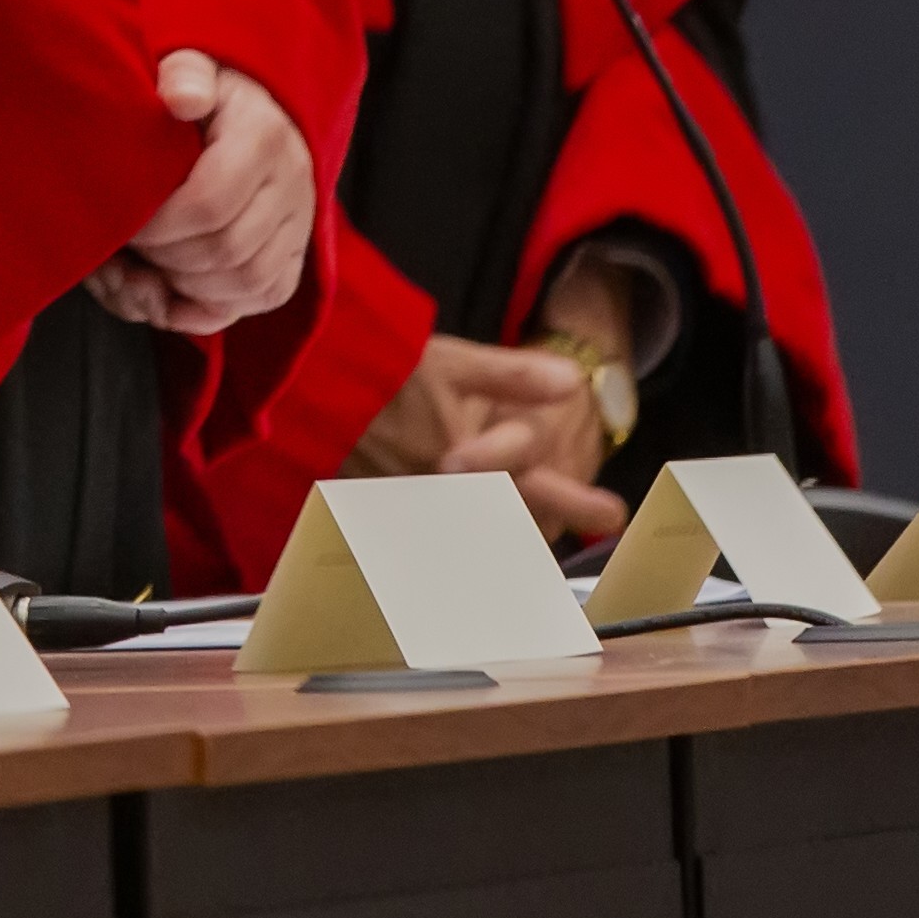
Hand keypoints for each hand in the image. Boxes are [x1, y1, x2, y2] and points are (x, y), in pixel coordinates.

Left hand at [89, 52, 311, 335]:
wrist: (252, 108)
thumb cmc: (205, 90)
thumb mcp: (192, 64)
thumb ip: (184, 75)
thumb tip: (179, 98)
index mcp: (264, 136)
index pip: (209, 203)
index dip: (157, 225)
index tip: (120, 219)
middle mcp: (292, 184)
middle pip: (226, 249)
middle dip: (165, 257)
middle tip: (127, 245)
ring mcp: (299, 223)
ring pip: (247, 282)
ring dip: (186, 286)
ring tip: (143, 268)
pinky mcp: (296, 254)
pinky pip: (264, 297)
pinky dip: (213, 305)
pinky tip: (171, 290)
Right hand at [348, 332, 626, 540]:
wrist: (304, 381)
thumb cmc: (378, 366)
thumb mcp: (450, 362)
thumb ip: (512, 378)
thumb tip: (572, 383)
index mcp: (469, 461)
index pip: (535, 489)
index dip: (578, 502)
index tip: (614, 513)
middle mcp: (443, 494)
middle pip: (502, 529)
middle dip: (536, 533)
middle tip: (562, 533)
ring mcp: (408, 508)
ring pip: (461, 536)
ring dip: (494, 543)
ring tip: (520, 555)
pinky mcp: (374, 512)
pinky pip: (419, 537)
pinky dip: (441, 540)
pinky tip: (448, 548)